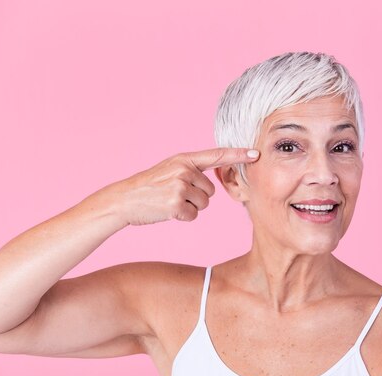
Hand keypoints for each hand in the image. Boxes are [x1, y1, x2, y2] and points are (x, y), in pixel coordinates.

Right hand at [92, 148, 259, 225]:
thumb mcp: (170, 169)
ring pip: (204, 204)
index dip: (238, 154)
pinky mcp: (176, 204)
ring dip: (190, 207)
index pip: (217, 155)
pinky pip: (193, 215)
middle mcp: (184, 170)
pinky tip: (168, 211)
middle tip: (175, 195)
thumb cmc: (150, 187)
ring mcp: (180, 186)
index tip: (256, 153)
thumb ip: (192, 170)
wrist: (125, 200)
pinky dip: (182, 217)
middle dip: (197, 197)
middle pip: (211, 191)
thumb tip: (214, 177)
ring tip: (170, 201)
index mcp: (184, 159)